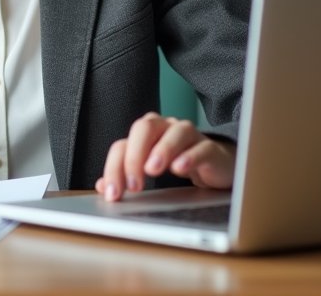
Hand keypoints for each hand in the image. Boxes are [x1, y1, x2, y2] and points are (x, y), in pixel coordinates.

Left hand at [95, 112, 234, 201]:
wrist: (217, 165)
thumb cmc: (179, 163)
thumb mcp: (150, 170)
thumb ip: (126, 176)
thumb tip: (103, 187)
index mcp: (146, 134)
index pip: (122, 145)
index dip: (113, 168)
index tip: (113, 193)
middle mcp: (165, 128)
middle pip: (144, 128)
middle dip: (134, 156)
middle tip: (133, 184)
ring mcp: (189, 135)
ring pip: (174, 132)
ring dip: (161, 150)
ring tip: (152, 171)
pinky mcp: (211, 148)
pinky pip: (201, 147)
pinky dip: (189, 156)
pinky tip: (180, 169)